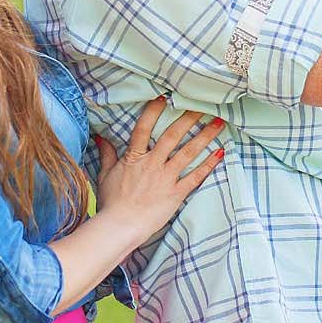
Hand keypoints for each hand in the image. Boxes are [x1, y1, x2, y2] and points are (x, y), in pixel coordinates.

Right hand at [93, 96, 225, 240]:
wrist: (120, 225)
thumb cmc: (111, 202)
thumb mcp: (105, 175)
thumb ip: (107, 154)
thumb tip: (101, 137)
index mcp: (134, 157)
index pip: (143, 128)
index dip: (153, 111)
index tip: (164, 97)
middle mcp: (152, 163)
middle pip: (172, 135)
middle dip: (187, 118)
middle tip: (201, 105)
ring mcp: (166, 177)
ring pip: (188, 152)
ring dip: (204, 137)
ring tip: (218, 123)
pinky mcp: (176, 193)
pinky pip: (195, 177)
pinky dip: (208, 165)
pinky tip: (220, 153)